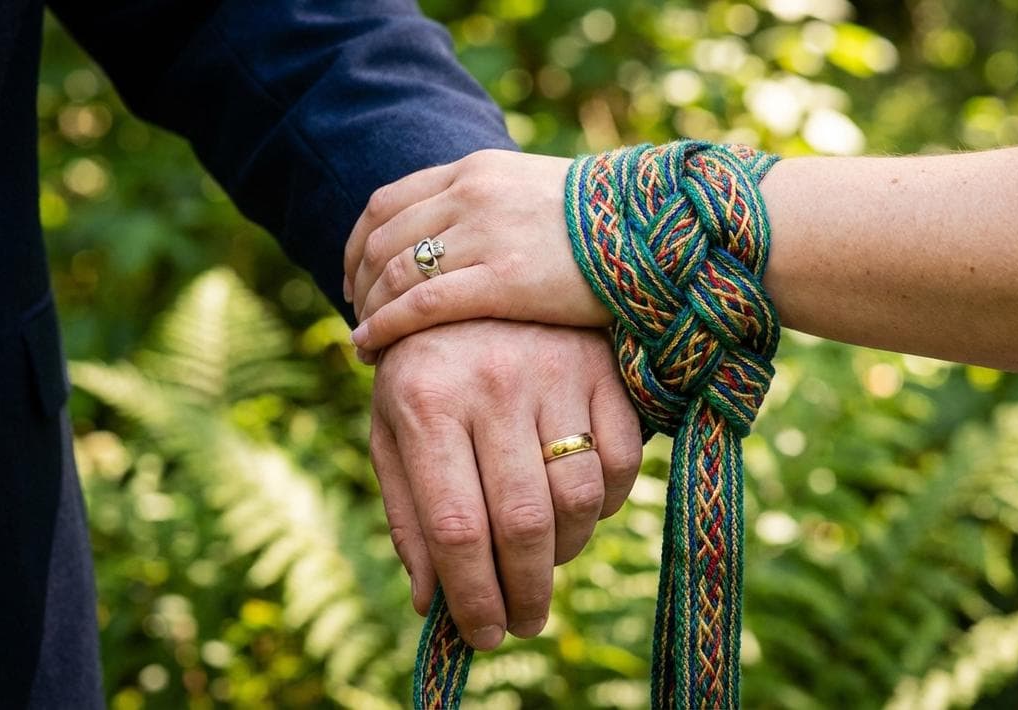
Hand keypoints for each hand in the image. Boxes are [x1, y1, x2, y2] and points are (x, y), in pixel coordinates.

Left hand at [343, 150, 609, 355]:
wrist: (657, 230)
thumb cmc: (607, 225)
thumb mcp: (539, 196)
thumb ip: (496, 209)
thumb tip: (467, 242)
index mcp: (477, 170)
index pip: (389, 201)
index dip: (361, 243)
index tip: (359, 276)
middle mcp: (472, 194)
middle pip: (383, 237)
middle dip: (360, 281)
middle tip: (358, 314)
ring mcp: (486, 234)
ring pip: (395, 272)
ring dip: (369, 309)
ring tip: (365, 341)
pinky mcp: (504, 279)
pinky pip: (422, 305)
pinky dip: (386, 326)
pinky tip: (372, 347)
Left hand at [369, 319, 641, 649]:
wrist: (472, 279)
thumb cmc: (423, 367)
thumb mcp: (392, 429)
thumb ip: (409, 513)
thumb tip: (431, 602)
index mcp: (426, 400)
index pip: (457, 526)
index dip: (474, 595)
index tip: (483, 636)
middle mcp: (493, 383)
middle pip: (524, 522)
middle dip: (526, 592)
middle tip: (523, 622)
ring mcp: (556, 371)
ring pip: (581, 497)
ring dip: (567, 551)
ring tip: (544, 563)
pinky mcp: (604, 368)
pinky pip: (625, 461)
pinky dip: (611, 504)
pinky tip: (582, 511)